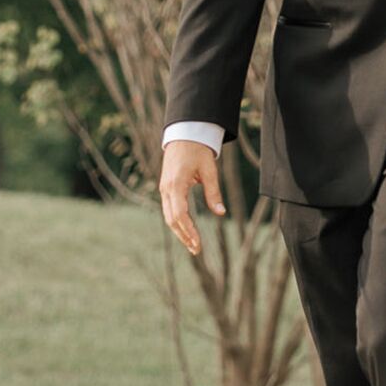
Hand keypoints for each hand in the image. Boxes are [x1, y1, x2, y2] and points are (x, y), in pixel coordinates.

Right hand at [159, 138, 224, 256]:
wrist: (184, 134)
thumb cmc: (198, 150)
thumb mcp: (210, 170)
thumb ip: (214, 193)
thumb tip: (221, 213)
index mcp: (176, 184)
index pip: (180, 214)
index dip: (188, 231)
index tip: (197, 243)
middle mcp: (167, 189)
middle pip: (171, 219)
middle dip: (183, 236)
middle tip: (196, 250)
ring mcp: (164, 189)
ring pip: (168, 216)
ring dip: (179, 232)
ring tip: (192, 245)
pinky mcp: (166, 188)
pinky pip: (169, 210)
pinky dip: (177, 223)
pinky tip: (186, 231)